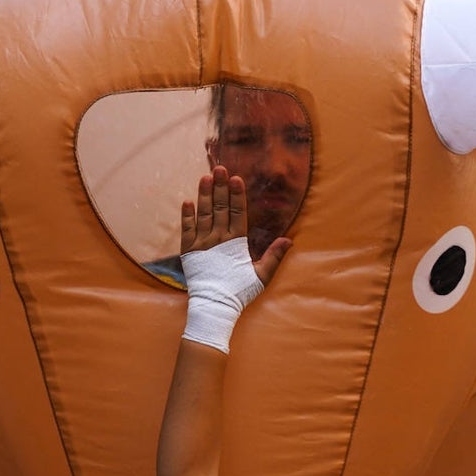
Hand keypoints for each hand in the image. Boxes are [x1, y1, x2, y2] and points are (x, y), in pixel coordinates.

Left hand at [179, 165, 290, 284]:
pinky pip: (186, 230)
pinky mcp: (188, 251)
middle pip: (219, 208)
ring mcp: (201, 244)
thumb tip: (289, 240)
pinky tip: (188, 201)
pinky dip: (187, 216)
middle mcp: (217, 239)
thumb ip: (274, 256)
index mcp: (235, 243)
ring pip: (203, 214)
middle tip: (219, 169)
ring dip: (204, 195)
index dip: (236, 195)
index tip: (236, 178)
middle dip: (219, 187)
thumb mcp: (261, 275)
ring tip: (205, 177)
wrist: (214, 306)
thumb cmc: (239, 292)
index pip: (236, 213)